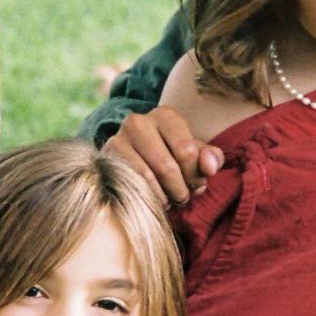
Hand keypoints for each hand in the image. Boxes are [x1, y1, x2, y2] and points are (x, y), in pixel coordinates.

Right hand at [104, 107, 222, 207]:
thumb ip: (211, 159)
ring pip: (147, 179)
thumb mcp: (197, 155)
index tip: (197, 184)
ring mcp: (117, 140)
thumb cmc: (174, 157)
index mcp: (165, 115)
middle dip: (180, 190)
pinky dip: (145, 198)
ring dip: (163, 197)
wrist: (135, 157)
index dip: (195, 175)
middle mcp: (137, 122)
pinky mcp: (105, 160)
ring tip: (170, 200)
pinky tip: (153, 200)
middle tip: (183, 197)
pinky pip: (129, 186)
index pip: (187, 151)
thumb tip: (210, 167)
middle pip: (167, 168)